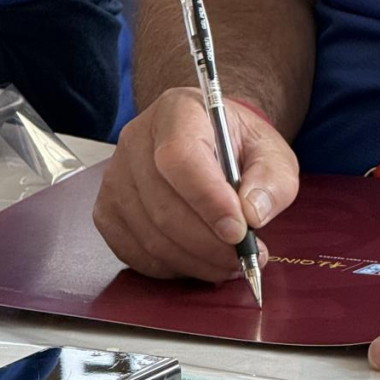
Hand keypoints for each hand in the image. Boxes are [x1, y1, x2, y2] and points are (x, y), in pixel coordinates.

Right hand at [93, 88, 298, 280]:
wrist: (208, 143)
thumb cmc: (237, 146)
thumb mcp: (271, 151)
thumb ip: (272, 179)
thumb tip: (253, 213)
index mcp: (177, 112)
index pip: (180, 158)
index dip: (209, 200)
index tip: (240, 231)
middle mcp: (136, 140)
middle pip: (163, 205)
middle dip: (209, 244)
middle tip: (245, 258)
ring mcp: (115, 177)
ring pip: (150, 236)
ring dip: (196, 261)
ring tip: (230, 263)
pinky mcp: (107, 211)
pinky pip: (135, 252)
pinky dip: (172, 267)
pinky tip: (200, 261)